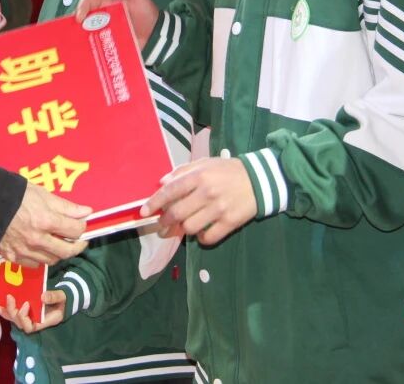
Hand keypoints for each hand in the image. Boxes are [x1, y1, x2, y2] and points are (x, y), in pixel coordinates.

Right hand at [0, 184, 89, 267]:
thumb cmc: (16, 196)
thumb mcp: (43, 195)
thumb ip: (67, 207)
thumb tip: (87, 212)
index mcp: (46, 221)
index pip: (76, 230)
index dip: (82, 226)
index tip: (81, 224)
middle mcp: (37, 239)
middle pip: (67, 251)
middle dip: (78, 246)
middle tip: (78, 240)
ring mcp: (25, 250)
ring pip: (51, 260)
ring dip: (59, 253)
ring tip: (59, 243)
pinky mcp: (13, 257)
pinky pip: (34, 264)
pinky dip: (41, 258)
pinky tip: (41, 249)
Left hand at [0, 289, 66, 332]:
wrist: (65, 299)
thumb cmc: (65, 300)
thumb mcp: (63, 297)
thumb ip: (55, 297)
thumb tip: (42, 297)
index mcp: (45, 321)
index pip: (31, 327)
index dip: (25, 318)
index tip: (26, 304)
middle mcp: (35, 322)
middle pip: (20, 323)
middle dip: (14, 312)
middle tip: (11, 298)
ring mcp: (30, 317)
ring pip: (15, 320)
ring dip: (7, 313)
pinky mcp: (27, 312)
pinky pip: (15, 314)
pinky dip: (6, 311)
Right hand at [75, 0, 159, 49]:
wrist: (156, 35)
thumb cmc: (146, 13)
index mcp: (107, 3)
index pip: (89, 2)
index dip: (81, 8)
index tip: (79, 19)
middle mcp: (104, 16)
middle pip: (85, 18)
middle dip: (76, 24)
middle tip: (75, 32)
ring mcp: (105, 31)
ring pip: (87, 31)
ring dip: (81, 36)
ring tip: (76, 43)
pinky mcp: (108, 44)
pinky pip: (96, 44)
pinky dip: (89, 47)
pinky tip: (85, 52)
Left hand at [140, 157, 256, 245]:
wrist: (260, 180)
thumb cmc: (228, 171)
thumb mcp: (206, 163)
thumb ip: (183, 171)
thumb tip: (162, 182)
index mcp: (199, 176)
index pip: (170, 191)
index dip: (154, 203)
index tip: (144, 212)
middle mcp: (207, 193)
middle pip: (177, 213)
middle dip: (164, 222)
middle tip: (161, 226)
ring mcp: (219, 209)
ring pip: (190, 228)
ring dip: (182, 230)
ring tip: (182, 228)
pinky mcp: (230, 223)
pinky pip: (208, 238)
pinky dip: (201, 239)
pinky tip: (201, 233)